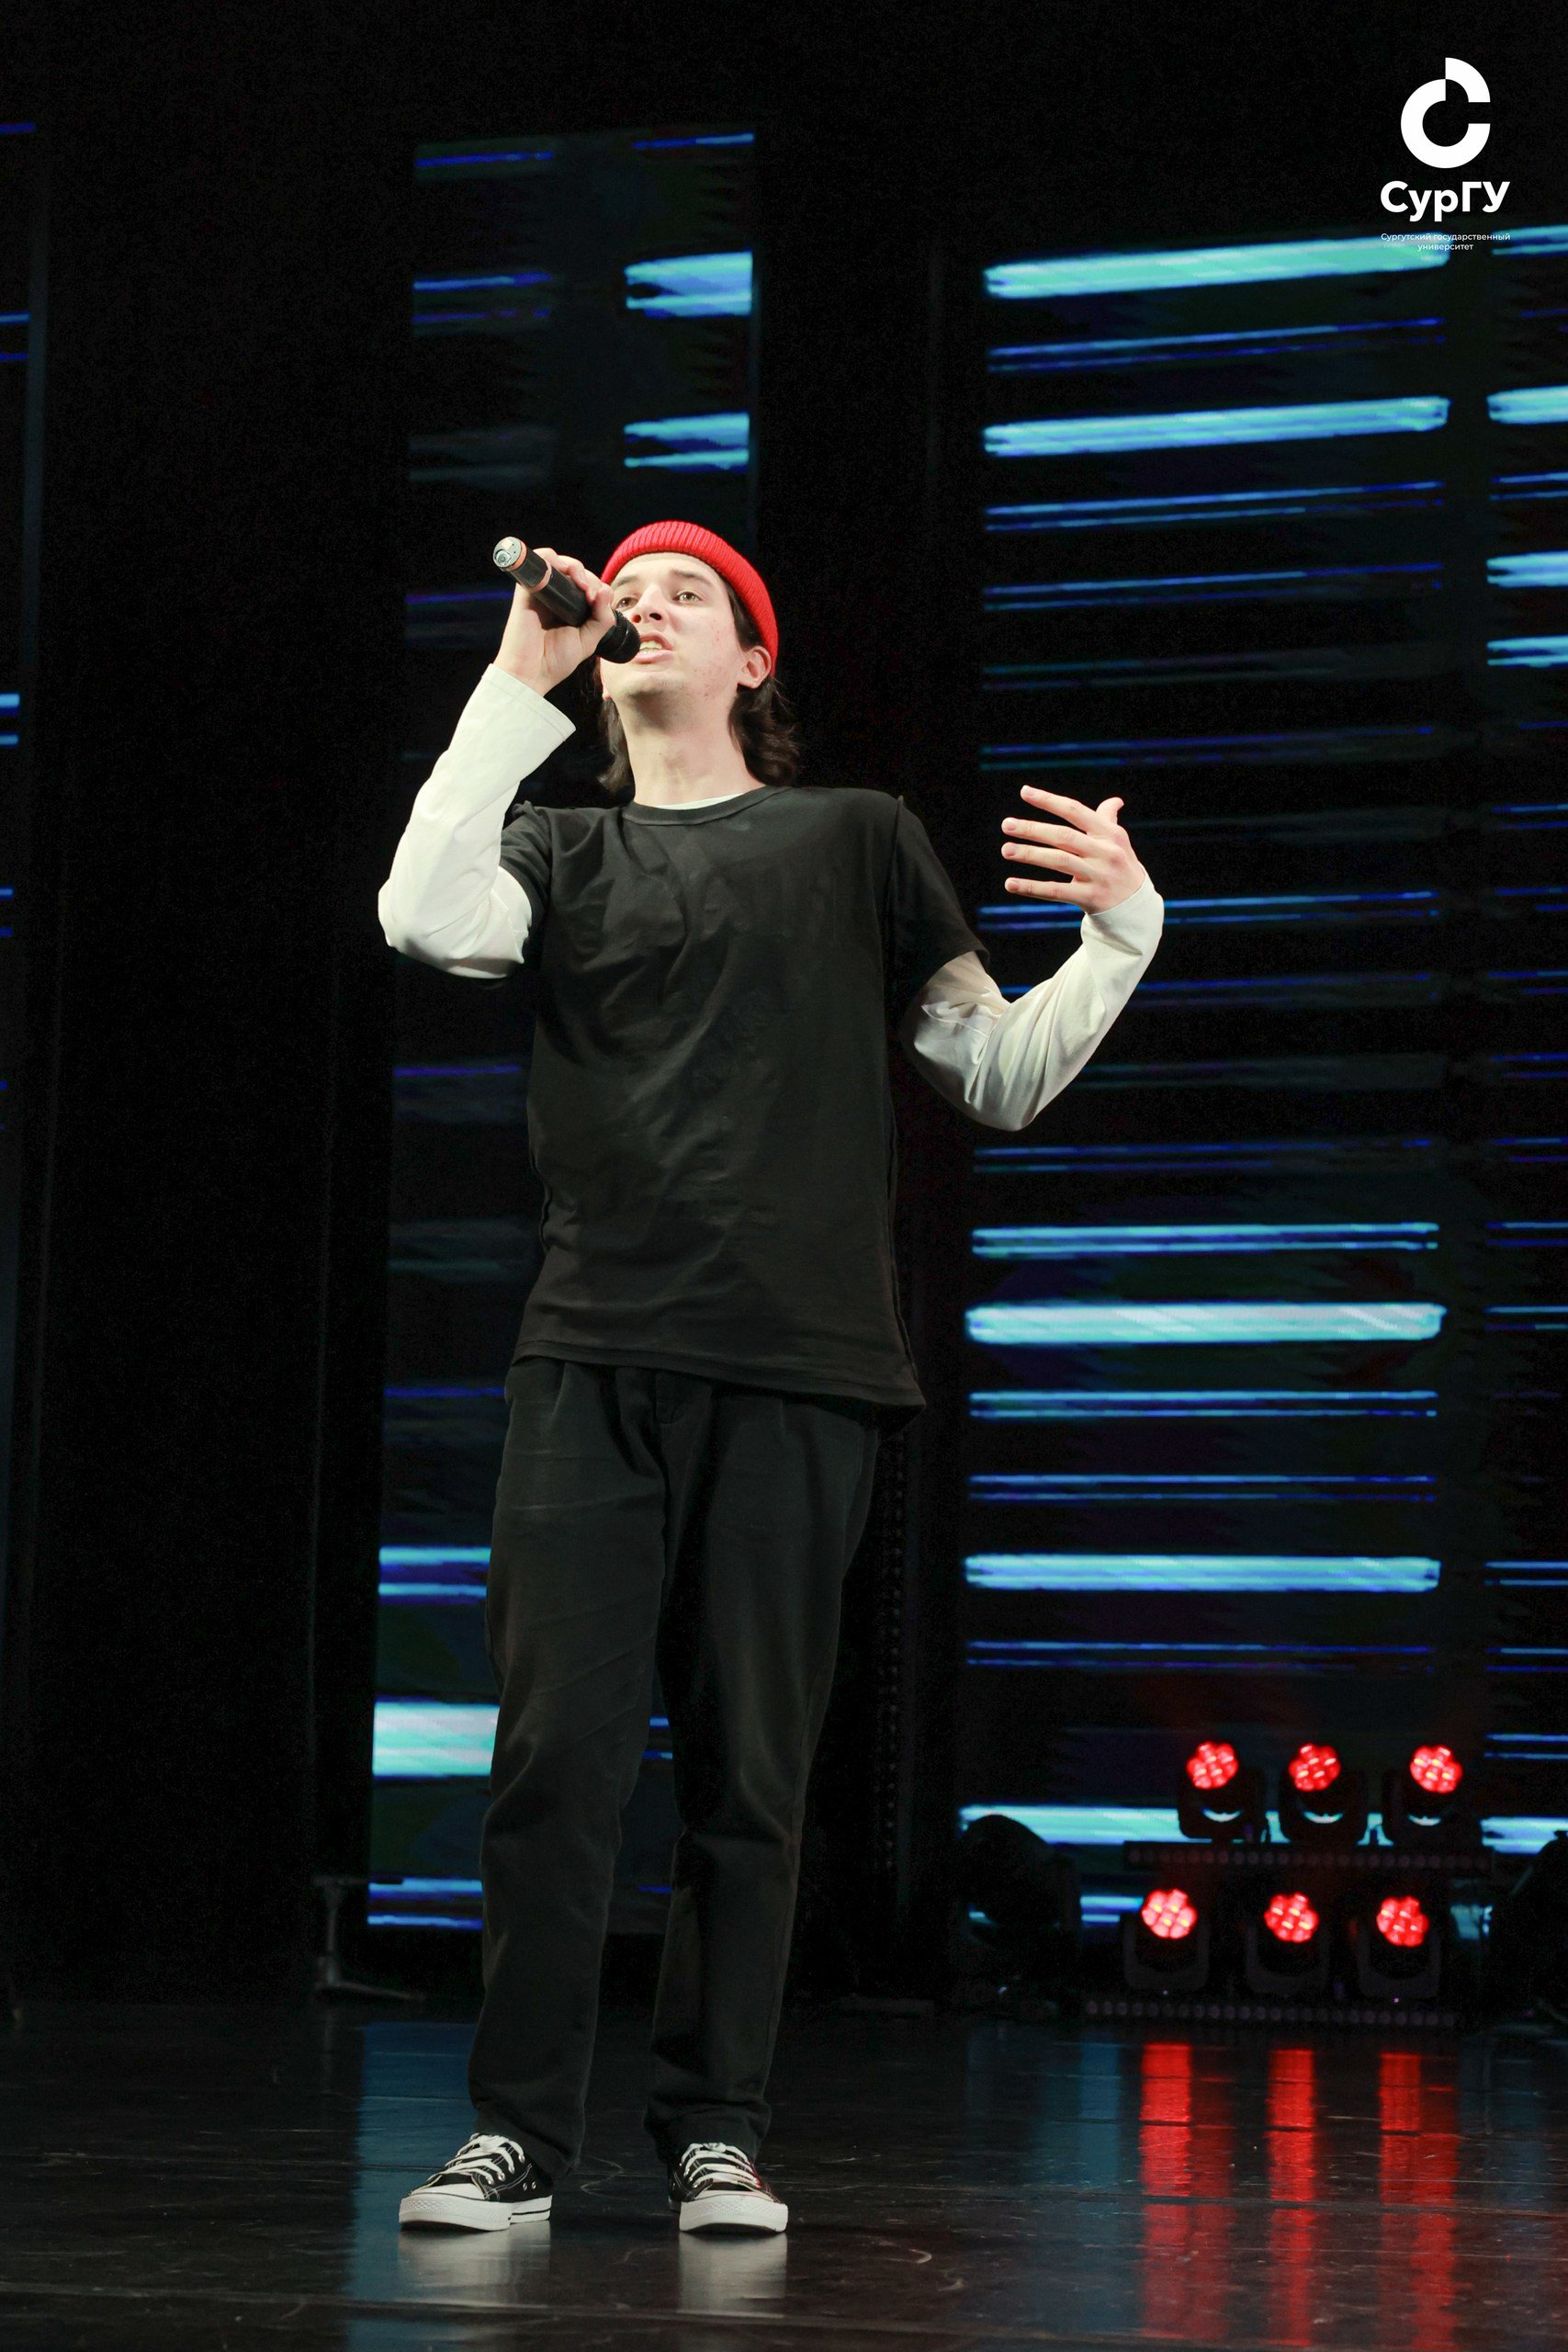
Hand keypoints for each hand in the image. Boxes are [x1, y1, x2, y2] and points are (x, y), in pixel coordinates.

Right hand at [494, 546, 616, 693]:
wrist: (531, 672)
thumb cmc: (555, 660)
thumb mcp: (588, 640)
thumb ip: (602, 619)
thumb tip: (605, 590)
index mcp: (568, 608)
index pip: (586, 584)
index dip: (596, 586)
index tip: (597, 602)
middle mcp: (554, 596)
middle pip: (573, 570)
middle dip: (587, 576)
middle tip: (590, 594)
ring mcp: (540, 591)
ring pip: (557, 561)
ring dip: (574, 566)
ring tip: (581, 583)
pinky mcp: (527, 588)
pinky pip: (537, 560)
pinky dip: (551, 558)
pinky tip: (566, 573)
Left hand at [999, 787, 1146, 912]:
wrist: (1136, 906)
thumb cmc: (1121, 866)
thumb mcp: (1119, 842)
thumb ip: (1108, 820)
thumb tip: (1115, 801)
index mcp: (1109, 834)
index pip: (1075, 811)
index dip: (1049, 801)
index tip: (1024, 791)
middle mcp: (1105, 852)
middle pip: (1063, 836)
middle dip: (1033, 829)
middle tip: (1007, 825)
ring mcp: (1098, 876)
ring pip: (1059, 861)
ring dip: (1030, 854)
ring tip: (1006, 850)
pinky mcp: (1090, 898)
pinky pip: (1056, 891)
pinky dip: (1031, 888)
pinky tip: (1011, 884)